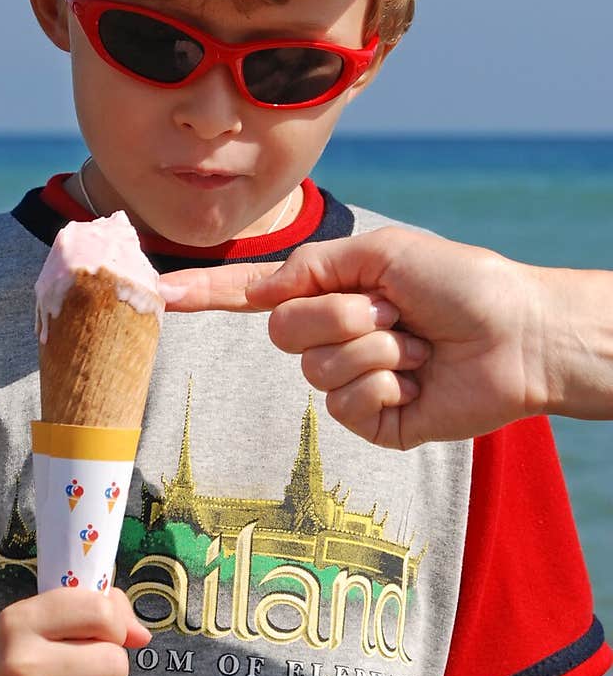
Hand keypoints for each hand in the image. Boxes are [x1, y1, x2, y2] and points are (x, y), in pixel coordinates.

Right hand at [0, 587, 150, 675]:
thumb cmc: (10, 662)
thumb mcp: (36, 621)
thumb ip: (93, 611)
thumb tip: (142, 636)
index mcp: (21, 622)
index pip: (100, 611)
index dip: (113, 624)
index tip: (99, 635)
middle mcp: (25, 666)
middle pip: (116, 661)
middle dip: (108, 668)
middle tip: (81, 675)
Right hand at [159, 227, 549, 448]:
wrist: (518, 334)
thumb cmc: (461, 282)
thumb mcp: (382, 252)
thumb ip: (315, 264)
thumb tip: (265, 287)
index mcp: (330, 292)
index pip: (253, 296)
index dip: (205, 294)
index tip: (157, 293)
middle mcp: (332, 337)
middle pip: (284, 332)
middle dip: (343, 314)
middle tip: (395, 311)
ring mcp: (350, 383)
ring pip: (319, 369)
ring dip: (377, 347)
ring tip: (418, 345)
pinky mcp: (373, 423)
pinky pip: (349, 405)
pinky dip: (389, 383)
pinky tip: (421, 379)